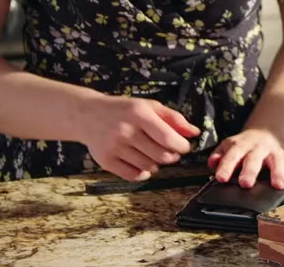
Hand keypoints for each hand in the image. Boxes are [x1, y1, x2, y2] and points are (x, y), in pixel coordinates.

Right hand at [77, 94, 200, 180]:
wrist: (88, 115)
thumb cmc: (124, 110)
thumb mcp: (149, 106)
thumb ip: (173, 118)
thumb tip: (195, 132)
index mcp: (139, 114)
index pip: (168, 138)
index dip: (182, 146)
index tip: (184, 147)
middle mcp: (126, 131)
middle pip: (161, 156)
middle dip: (172, 156)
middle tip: (170, 151)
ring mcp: (115, 147)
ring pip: (149, 167)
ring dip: (157, 164)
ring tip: (152, 154)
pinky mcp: (106, 161)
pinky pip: (133, 176)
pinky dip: (143, 173)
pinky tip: (142, 163)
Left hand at [207, 128, 283, 190]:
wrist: (264, 133)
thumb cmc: (242, 147)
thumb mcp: (228, 146)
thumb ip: (219, 155)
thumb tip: (214, 164)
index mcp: (241, 145)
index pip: (232, 155)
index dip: (226, 166)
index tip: (221, 178)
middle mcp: (259, 148)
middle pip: (254, 158)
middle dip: (250, 170)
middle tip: (245, 183)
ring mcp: (274, 153)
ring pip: (277, 161)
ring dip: (278, 173)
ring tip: (277, 186)